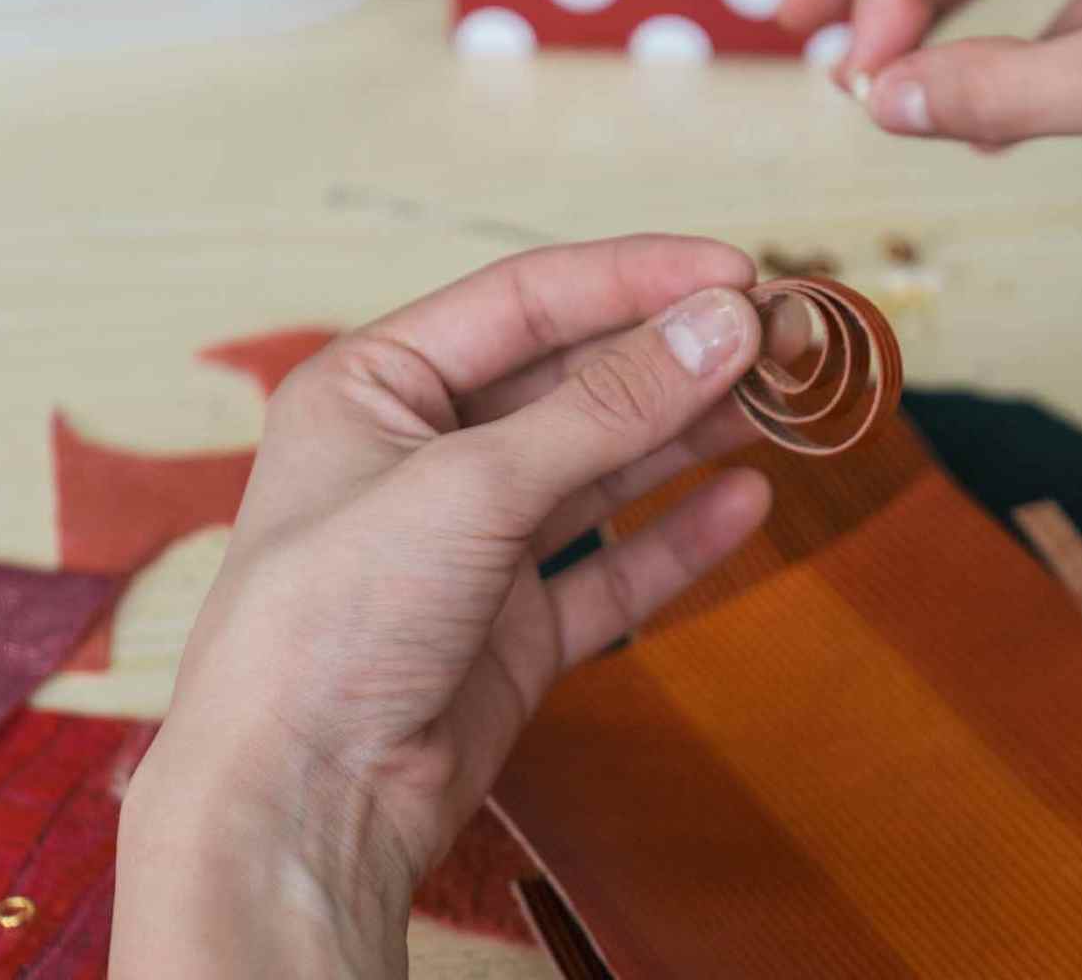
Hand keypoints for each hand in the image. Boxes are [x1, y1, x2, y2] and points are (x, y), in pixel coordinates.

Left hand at [112, 237, 769, 976]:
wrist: (299, 808)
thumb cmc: (332, 623)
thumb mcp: (472, 485)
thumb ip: (608, 406)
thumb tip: (724, 325)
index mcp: (375, 385)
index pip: (527, 300)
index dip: (636, 279)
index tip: (738, 273)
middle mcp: (423, 454)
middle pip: (573, 381)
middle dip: (674, 359)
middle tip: (780, 339)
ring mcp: (472, 543)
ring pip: (602, 469)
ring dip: (687, 436)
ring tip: (782, 404)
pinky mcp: (513, 626)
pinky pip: (612, 565)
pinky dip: (677, 535)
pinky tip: (745, 501)